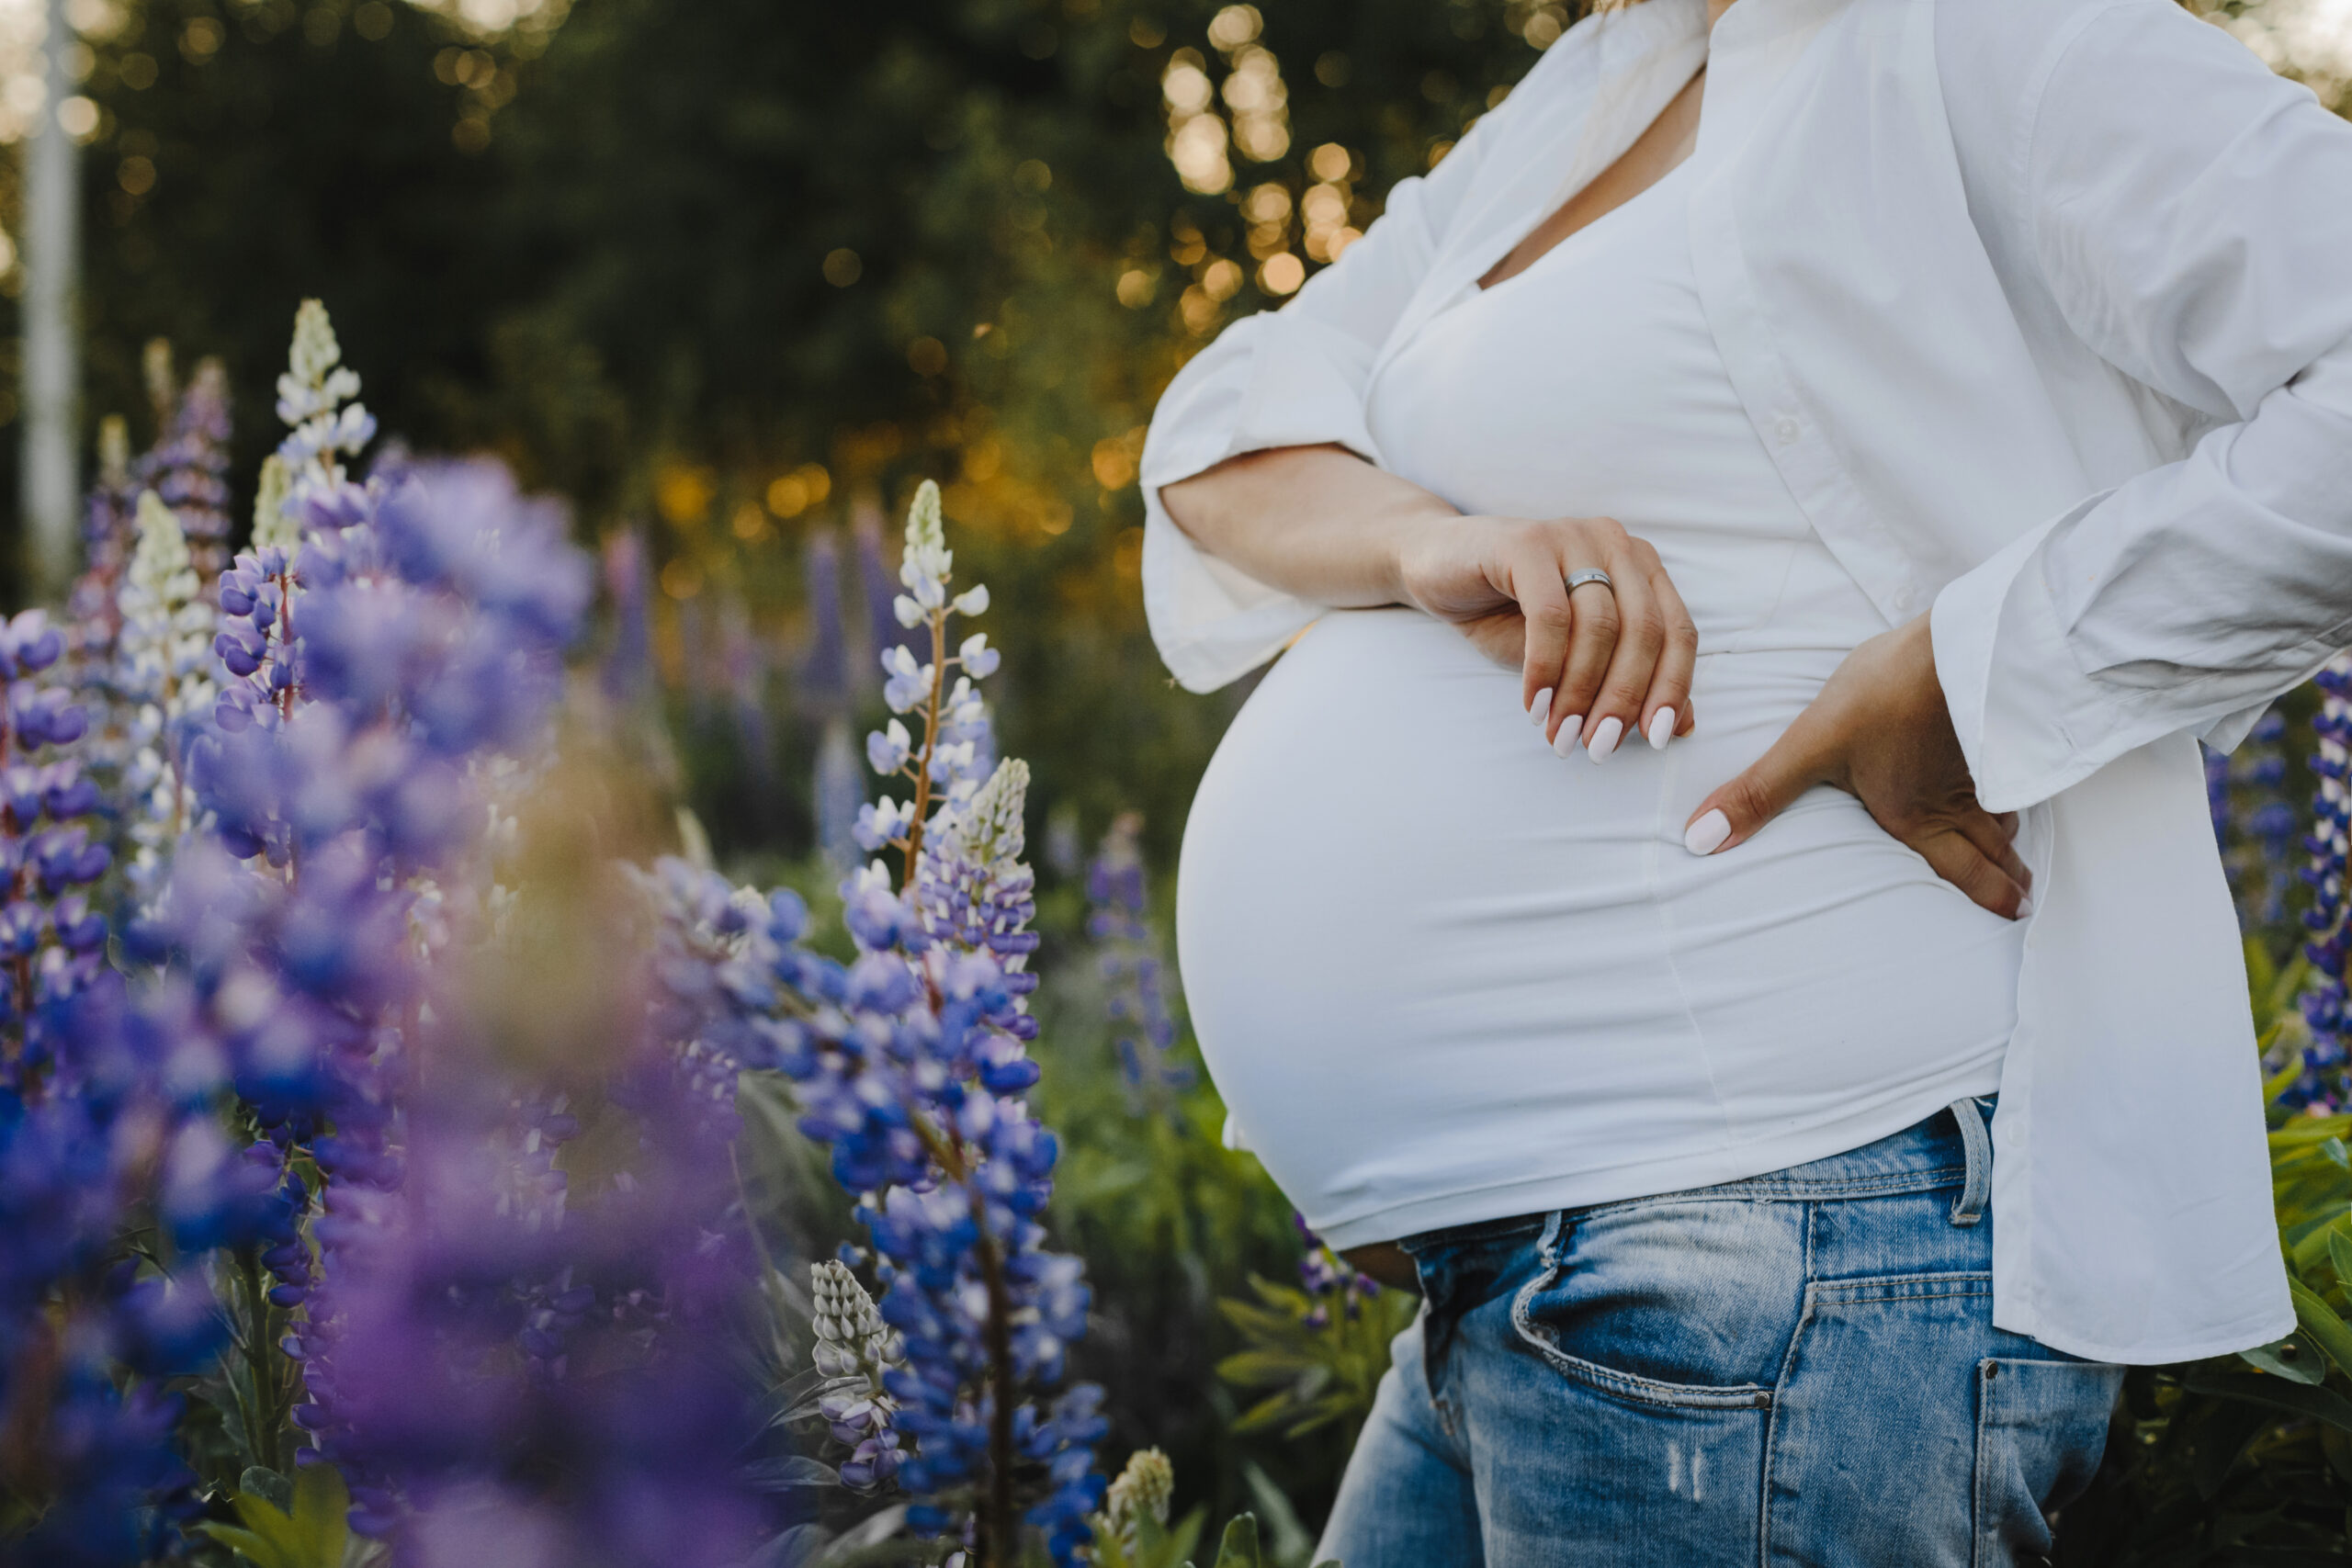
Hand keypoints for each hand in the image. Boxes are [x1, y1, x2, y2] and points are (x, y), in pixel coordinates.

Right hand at [1394, 514, 1698, 757]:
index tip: (1655, 738)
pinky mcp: (1526, 542)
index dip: (1672, 687)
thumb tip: (1683, 724)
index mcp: (1640, 566)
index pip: (1678, 631)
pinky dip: (1545, 670)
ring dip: (1580, 693)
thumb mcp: (1574, 656)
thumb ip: (1627, 680)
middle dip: (1622, 699)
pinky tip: (1534, 705)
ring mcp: (1571, 537)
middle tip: (1597, 748)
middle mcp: (1615, 543)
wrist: (1435, 566)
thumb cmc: (1509, 613)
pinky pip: (1549, 616)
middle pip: (1643, 632)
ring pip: (1598, 627)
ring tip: (1561, 736)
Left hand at [1679, 614, 2032, 918]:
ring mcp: (1986, 763)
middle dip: (2008, 876)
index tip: (2014, 914)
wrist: (1961, 643)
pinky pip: (2013, 769)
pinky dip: (2016, 784)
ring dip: (2012, 832)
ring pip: (2006, 808)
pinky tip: (2011, 775)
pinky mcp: (2001, 726)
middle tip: (2025, 899)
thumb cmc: (1887, 696)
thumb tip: (1701, 841)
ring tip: (2016, 846)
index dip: (1987, 895)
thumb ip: (1760, 793)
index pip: (1960, 868)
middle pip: (1993, 847)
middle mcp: (1957, 800)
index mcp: (1914, 816)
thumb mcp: (1811, 745)